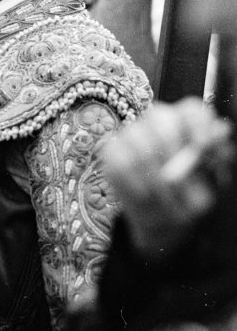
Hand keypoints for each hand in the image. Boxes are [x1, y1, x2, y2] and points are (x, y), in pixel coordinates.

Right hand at [102, 97, 233, 260]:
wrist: (165, 221)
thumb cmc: (192, 197)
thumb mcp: (213, 184)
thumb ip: (217, 158)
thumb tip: (218, 133)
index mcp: (188, 125)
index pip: (191, 109)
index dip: (197, 122)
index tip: (203, 146)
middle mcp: (158, 122)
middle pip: (159, 115)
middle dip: (170, 147)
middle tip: (177, 178)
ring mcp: (132, 133)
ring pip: (137, 138)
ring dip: (152, 175)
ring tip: (164, 198)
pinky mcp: (112, 151)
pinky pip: (120, 160)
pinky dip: (134, 182)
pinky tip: (145, 195)